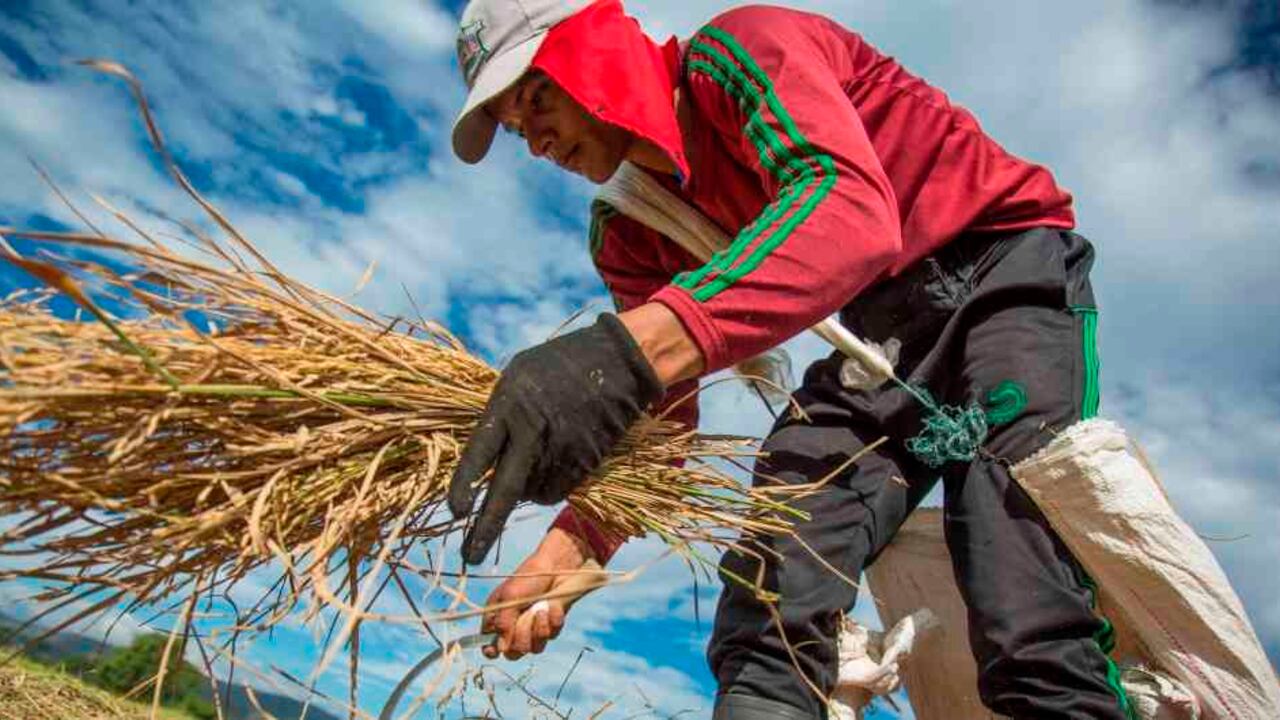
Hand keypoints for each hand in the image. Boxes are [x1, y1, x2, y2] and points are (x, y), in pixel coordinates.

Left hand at [449, 314, 661, 564]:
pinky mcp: (586, 461)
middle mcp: (534, 432)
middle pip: (506, 490)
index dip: (465, 484)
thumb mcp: (518, 377)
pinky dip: (550, 486)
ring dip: (526, 489)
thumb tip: (483, 454)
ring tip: (535, 456)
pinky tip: (554, 461)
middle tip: (469, 557)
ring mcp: (563, 449)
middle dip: (486, 527)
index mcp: (510, 405)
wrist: (619, 361)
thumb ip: (500, 415)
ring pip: (532, 493)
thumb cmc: (559, 365)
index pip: (480, 452)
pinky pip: (557, 490)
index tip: (455, 512)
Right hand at [480, 528, 600, 659]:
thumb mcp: (511, 597)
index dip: (492, 651)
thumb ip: (504, 623)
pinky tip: (554, 606)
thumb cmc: (528, 578)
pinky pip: (552, 635)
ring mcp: (533, 628)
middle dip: (522, 638)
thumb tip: (500, 649)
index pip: (490, 646)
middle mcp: (513, 627)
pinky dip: (553, 621)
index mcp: (497, 619)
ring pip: (534, 648)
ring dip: (539, 629)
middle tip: (526, 619)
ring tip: (542, 608)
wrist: (556, 567)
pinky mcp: (550, 626)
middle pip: (514, 653)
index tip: (497, 650)